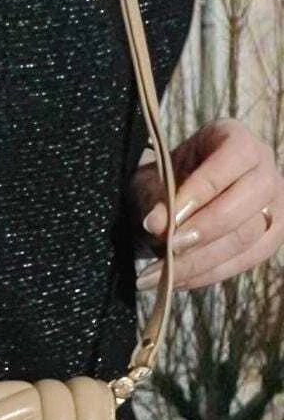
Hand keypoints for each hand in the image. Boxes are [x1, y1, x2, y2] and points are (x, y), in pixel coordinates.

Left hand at [128, 118, 283, 289]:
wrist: (171, 205)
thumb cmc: (160, 184)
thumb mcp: (147, 183)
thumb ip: (153, 199)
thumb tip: (158, 225)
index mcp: (233, 138)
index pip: (232, 157)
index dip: (202, 190)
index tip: (167, 220)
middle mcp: (263, 165)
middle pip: (250, 197)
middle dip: (207, 229)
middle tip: (168, 250)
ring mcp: (274, 202)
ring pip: (248, 235)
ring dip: (203, 260)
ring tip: (163, 274)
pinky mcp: (271, 236)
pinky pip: (248, 259)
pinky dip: (210, 274)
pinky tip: (178, 281)